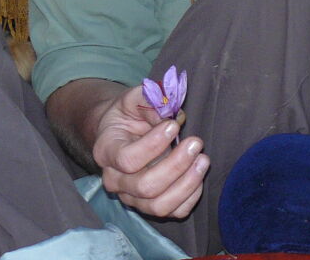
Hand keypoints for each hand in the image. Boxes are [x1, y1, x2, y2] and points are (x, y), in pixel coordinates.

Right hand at [92, 82, 208, 218]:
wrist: (125, 130)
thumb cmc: (132, 113)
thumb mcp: (136, 98)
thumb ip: (150, 99)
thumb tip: (170, 111)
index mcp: (107, 151)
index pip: (127, 160)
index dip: (154, 145)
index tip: (174, 125)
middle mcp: (116, 180)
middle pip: (146, 186)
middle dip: (177, 164)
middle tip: (196, 142)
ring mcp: (132, 196)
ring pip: (158, 205)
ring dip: (187, 183)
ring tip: (203, 159)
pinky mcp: (151, 204)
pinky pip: (174, 211)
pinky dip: (191, 196)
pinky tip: (199, 174)